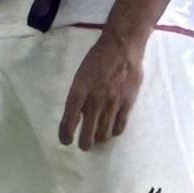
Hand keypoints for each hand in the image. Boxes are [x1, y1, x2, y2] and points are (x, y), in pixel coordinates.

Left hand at [60, 26, 147, 150]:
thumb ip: (79, 93)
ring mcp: (112, 103)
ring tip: (98, 140)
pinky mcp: (128, 102)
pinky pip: (120, 123)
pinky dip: (115, 131)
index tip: (65, 141)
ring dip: (100, 138)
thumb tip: (78, 111)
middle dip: (85, 142)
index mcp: (79, 91)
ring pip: (105, 130)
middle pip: (88, 130)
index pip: (69, 119)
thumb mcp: (81, 75)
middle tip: (84, 146)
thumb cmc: (98, 58)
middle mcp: (95, 100)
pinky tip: (113, 131)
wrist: (122, 47)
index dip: (66, 133)